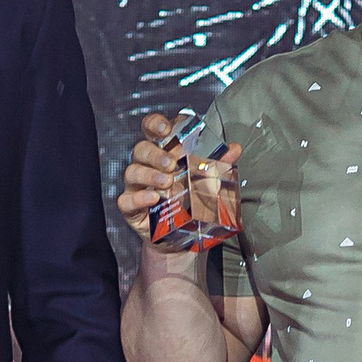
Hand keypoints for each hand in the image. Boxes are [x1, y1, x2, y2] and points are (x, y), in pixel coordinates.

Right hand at [116, 114, 240, 252]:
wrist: (182, 236)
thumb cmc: (191, 201)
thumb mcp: (207, 181)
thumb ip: (219, 163)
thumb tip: (234, 148)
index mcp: (164, 152)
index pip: (152, 130)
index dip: (155, 124)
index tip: (165, 129)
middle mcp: (147, 166)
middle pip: (142, 149)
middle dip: (155, 154)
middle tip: (171, 164)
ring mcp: (137, 186)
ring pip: (133, 171)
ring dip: (149, 174)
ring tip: (166, 182)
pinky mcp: (131, 207)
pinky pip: (126, 199)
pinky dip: (138, 197)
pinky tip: (152, 198)